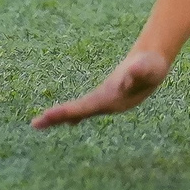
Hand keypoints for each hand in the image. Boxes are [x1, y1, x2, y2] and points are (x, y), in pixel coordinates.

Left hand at [33, 47, 171, 127]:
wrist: (154, 65)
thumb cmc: (151, 65)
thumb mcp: (147, 66)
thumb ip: (138, 72)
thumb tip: (125, 80)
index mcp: (113, 100)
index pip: (86, 107)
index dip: (68, 111)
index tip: (50, 114)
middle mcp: (107, 105)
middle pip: (78, 113)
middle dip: (57, 118)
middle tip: (35, 124)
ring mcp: (105, 102)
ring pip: (79, 111)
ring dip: (60, 117)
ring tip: (39, 123)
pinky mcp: (104, 96)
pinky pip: (84, 108)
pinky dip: (71, 113)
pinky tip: (64, 120)